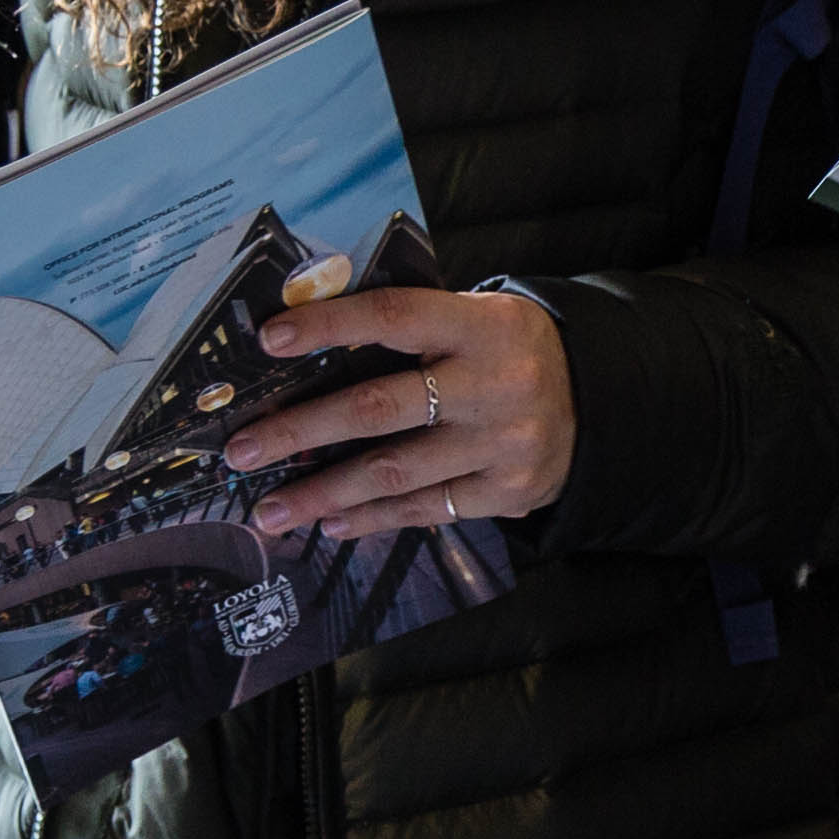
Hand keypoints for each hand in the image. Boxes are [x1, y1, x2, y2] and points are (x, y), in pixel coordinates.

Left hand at [226, 284, 576, 539]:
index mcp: (481, 326)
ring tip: (270, 509)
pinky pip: (428, 508)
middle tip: (242, 451)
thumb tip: (306, 344)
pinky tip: (332, 522)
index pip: (395, 317)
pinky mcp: (509, 491)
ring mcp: (503, 443)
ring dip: (323, 492)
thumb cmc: (507, 352)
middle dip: (301, 430)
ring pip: (396, 471)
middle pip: (380, 407)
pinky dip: (374, 518)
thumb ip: (411, 327)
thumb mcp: (475, 318)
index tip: (270, 340)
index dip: (331, 326)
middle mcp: (493, 384)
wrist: (597, 400)